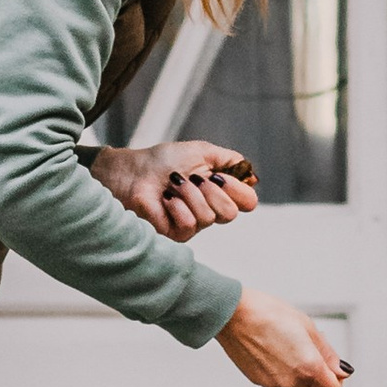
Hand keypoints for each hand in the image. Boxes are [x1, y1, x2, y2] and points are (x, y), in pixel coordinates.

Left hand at [92, 141, 259, 239]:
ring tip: (173, 185)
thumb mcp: (202, 151)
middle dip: (211, 191)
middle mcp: (211, 210)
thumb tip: (252, 176)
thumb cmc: (163, 161)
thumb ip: (230, 160)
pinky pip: (189, 224)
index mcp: (220, 192)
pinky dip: (177, 207)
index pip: (248, 201)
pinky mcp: (176, 234)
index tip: (221, 176)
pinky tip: (165, 199)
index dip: (238, 189)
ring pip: (209, 217)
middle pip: (231, 213)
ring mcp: (194, 224)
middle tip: (193, 178)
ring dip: (189, 194)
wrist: (133, 171)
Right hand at [217, 288, 350, 386]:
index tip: (329, 364)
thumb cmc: (270, 314)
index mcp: (309, 367)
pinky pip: (277, 379)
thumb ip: (327, 354)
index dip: (335, 378)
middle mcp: (292, 381)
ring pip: (294, 383)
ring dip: (295, 369)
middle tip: (303, 344)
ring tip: (283, 342)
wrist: (234, 315)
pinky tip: (270, 347)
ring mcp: (273, 383)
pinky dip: (278, 368)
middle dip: (314, 371)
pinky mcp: (258, 380)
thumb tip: (342, 371)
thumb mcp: (307, 327)